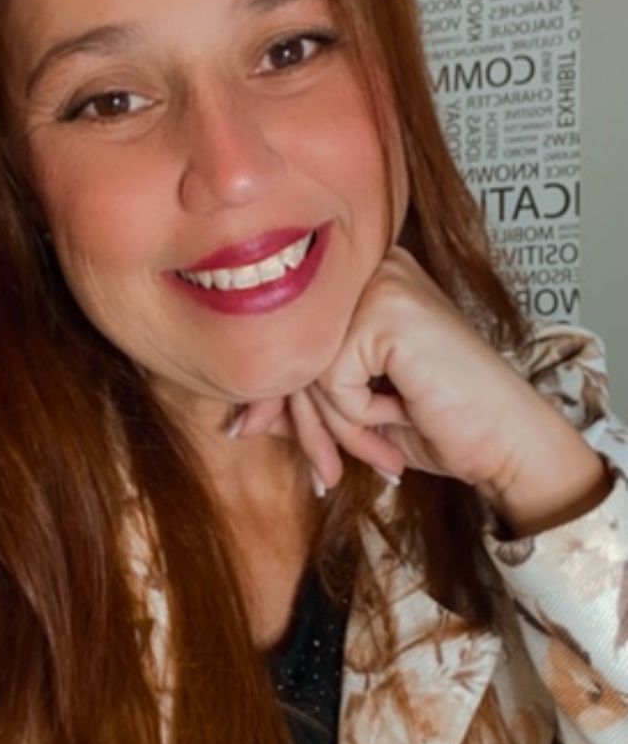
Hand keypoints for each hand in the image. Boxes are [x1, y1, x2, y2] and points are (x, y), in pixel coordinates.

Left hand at [237, 248, 608, 534]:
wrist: (507, 444)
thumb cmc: (441, 424)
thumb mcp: (355, 412)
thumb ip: (302, 403)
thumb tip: (236, 420)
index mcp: (364, 279)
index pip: (292, 333)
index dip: (274, 391)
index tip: (247, 431)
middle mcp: (373, 269)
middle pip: (294, 348)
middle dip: (302, 421)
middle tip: (323, 474)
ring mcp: (383, 284)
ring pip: (308, 368)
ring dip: (337, 428)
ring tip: (380, 455)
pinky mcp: (388, 312)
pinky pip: (332, 379)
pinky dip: (358, 417)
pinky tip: (400, 421)